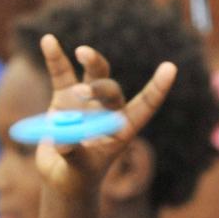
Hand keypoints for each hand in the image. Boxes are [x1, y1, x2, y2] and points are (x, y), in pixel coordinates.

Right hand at [35, 34, 175, 195]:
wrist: (61, 177)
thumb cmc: (77, 178)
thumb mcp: (76, 170)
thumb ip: (73, 153)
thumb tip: (63, 136)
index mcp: (121, 130)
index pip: (144, 106)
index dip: (157, 89)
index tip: (170, 68)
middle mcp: (107, 112)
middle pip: (111, 89)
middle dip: (99, 87)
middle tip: (80, 94)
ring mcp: (86, 102)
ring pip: (94, 74)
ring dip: (91, 62)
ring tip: (81, 52)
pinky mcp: (64, 98)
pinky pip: (62, 75)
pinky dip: (55, 58)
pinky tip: (48, 40)